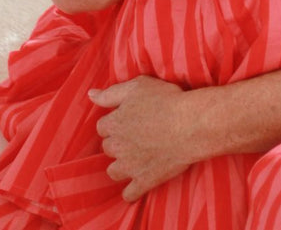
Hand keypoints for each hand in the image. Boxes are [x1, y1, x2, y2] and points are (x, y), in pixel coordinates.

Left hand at [90, 77, 195, 199]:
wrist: (189, 125)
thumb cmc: (165, 101)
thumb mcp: (136, 86)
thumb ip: (110, 93)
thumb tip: (91, 95)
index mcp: (114, 123)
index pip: (102, 126)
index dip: (115, 121)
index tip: (127, 119)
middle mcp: (117, 147)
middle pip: (108, 148)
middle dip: (117, 143)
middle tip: (134, 136)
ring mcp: (130, 166)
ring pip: (114, 171)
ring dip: (121, 166)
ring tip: (133, 159)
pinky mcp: (144, 181)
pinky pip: (129, 194)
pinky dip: (131, 191)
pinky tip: (137, 184)